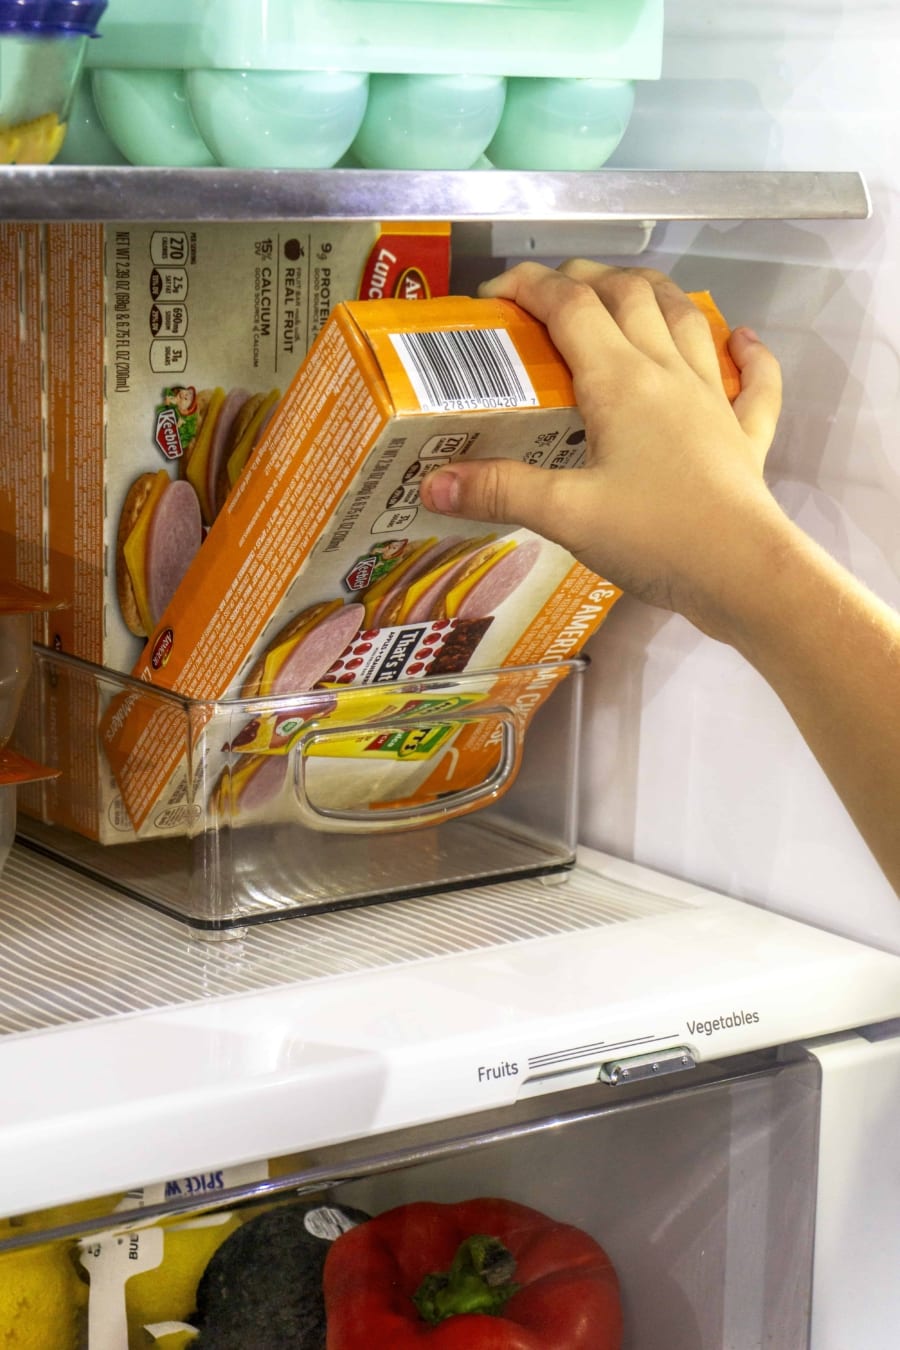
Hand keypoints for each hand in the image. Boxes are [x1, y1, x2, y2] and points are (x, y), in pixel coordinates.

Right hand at [419, 259, 785, 644]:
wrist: (742, 571)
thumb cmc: (654, 536)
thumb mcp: (565, 515)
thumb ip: (499, 491)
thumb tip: (432, 484)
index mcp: (620, 380)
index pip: (571, 306)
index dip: (530, 286)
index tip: (494, 295)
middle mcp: (668, 372)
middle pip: (630, 295)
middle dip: (587, 277)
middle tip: (552, 290)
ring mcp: (714, 399)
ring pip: (687, 319)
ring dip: (655, 293)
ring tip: (629, 290)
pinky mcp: (745, 435)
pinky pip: (755, 382)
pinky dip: (749, 354)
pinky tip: (743, 339)